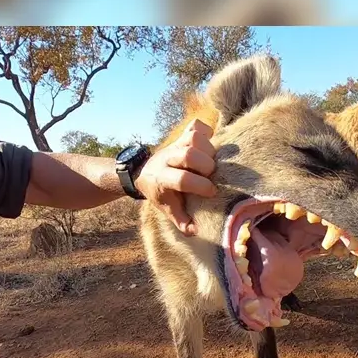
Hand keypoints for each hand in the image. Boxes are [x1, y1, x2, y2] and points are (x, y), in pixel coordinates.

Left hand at [134, 119, 217, 235]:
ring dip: (208, 148)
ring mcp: (174, 145)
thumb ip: (181, 220)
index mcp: (160, 178)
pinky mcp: (181, 136)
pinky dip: (208, 132)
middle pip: (188, 154)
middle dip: (205, 165)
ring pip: (192, 137)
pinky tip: (211, 144)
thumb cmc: (160, 193)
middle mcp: (166, 158)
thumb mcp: (167, 209)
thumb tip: (196, 231)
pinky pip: (196, 126)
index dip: (200, 186)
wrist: (144, 173)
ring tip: (212, 161)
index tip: (211, 192)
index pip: (181, 179)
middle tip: (212, 174)